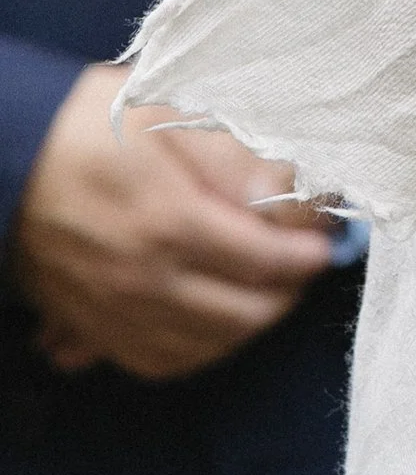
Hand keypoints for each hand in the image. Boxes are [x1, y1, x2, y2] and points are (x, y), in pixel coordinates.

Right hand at [8, 60, 332, 378]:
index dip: (306, 254)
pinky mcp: (91, 326)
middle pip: (245, 314)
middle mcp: (144, 279)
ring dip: (248, 325)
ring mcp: (114, 311)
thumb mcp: (170, 114)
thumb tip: (289, 195)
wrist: (8, 155)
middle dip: (286, 292)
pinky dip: (197, 350)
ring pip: (207, 347)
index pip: (266, 261)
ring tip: (266, 292)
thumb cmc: (90, 126)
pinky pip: (158, 361)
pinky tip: (214, 323)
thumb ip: (235, 157)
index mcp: (170, 223)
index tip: (324, 242)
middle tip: (302, 267)